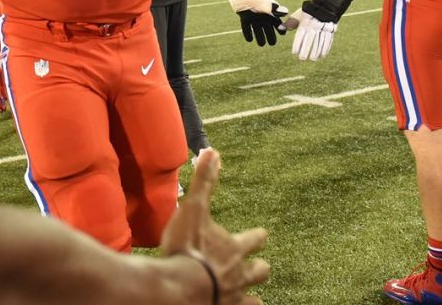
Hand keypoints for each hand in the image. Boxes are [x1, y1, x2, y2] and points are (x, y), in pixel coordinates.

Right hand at [160, 149, 269, 303]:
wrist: (179, 289)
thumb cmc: (187, 248)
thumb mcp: (193, 209)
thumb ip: (204, 182)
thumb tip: (212, 152)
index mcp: (234, 247)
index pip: (254, 238)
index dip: (258, 236)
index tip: (263, 234)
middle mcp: (239, 273)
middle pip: (260, 272)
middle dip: (260, 269)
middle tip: (261, 267)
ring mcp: (232, 297)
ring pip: (253, 300)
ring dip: (252, 298)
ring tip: (252, 300)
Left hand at [215, 0, 287, 45]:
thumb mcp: (264, 3)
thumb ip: (274, 9)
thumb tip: (286, 12)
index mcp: (269, 10)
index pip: (276, 21)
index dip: (280, 28)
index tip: (282, 34)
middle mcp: (262, 14)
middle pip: (268, 27)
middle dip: (270, 36)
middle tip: (272, 44)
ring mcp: (253, 16)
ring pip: (258, 29)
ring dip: (260, 36)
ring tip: (261, 44)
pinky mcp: (244, 17)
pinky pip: (247, 28)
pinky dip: (248, 33)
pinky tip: (250, 40)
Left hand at [283, 9, 335, 60]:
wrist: (326, 5)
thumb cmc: (309, 12)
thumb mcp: (298, 15)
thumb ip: (290, 23)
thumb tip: (280, 28)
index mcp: (305, 23)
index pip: (300, 36)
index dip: (297, 45)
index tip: (294, 53)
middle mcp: (314, 26)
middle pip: (310, 40)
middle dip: (306, 51)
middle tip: (302, 58)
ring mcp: (323, 29)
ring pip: (319, 42)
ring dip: (316, 52)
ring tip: (312, 59)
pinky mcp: (330, 30)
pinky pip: (328, 41)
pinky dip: (325, 50)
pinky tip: (321, 56)